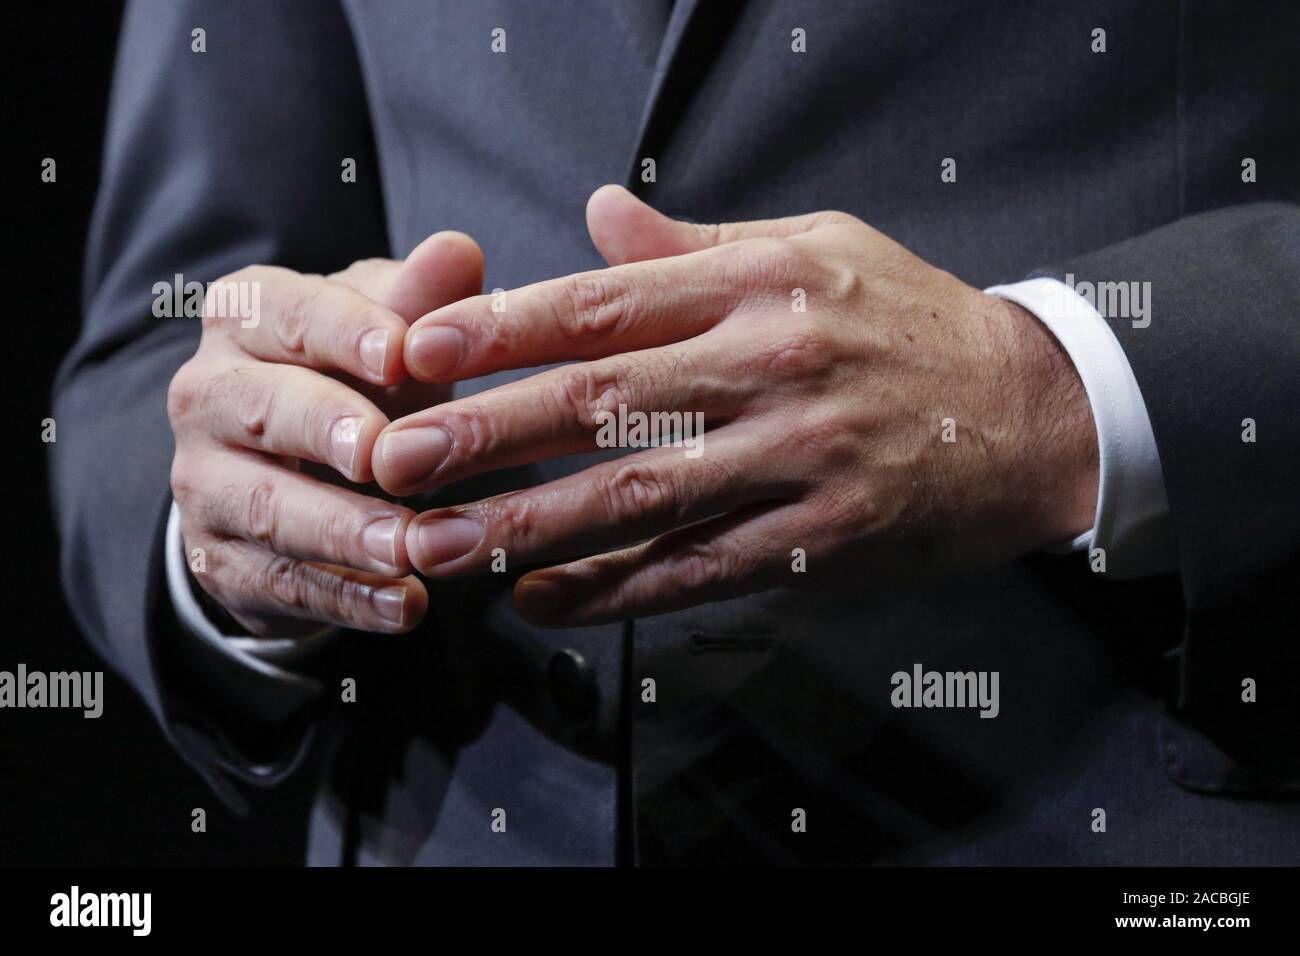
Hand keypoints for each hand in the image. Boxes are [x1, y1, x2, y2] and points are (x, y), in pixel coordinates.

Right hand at [167, 232, 482, 635]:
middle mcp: (208, 393)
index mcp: (248, 316)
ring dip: (339, 531)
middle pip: (261, 407)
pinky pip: (280, 582)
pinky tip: (407, 607)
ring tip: (407, 550)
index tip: (398, 355)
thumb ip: (421, 299)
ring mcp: (204, 480)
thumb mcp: (390, 333)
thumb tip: (460, 250)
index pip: (289, 314)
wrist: (294, 469)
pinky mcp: (220, 557)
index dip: (342, 333)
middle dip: (326, 432)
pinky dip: (347, 599)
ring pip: (265, 505)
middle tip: (386, 458)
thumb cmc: (359, 380)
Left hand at [374, 186, 1097, 625]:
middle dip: (486, 433)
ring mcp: (799, 458)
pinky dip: (615, 591)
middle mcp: (774, 365)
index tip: (415, 352)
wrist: (1031, 412)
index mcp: (760, 283)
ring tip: (442, 544)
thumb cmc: (909, 321)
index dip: (501, 329)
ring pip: (638, 496)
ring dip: (527, 526)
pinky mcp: (821, 537)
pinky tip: (544, 603)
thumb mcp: (816, 248)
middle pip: (603, 401)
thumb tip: (597, 214)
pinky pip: (699, 569)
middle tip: (396, 459)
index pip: (605, 304)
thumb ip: (697, 244)